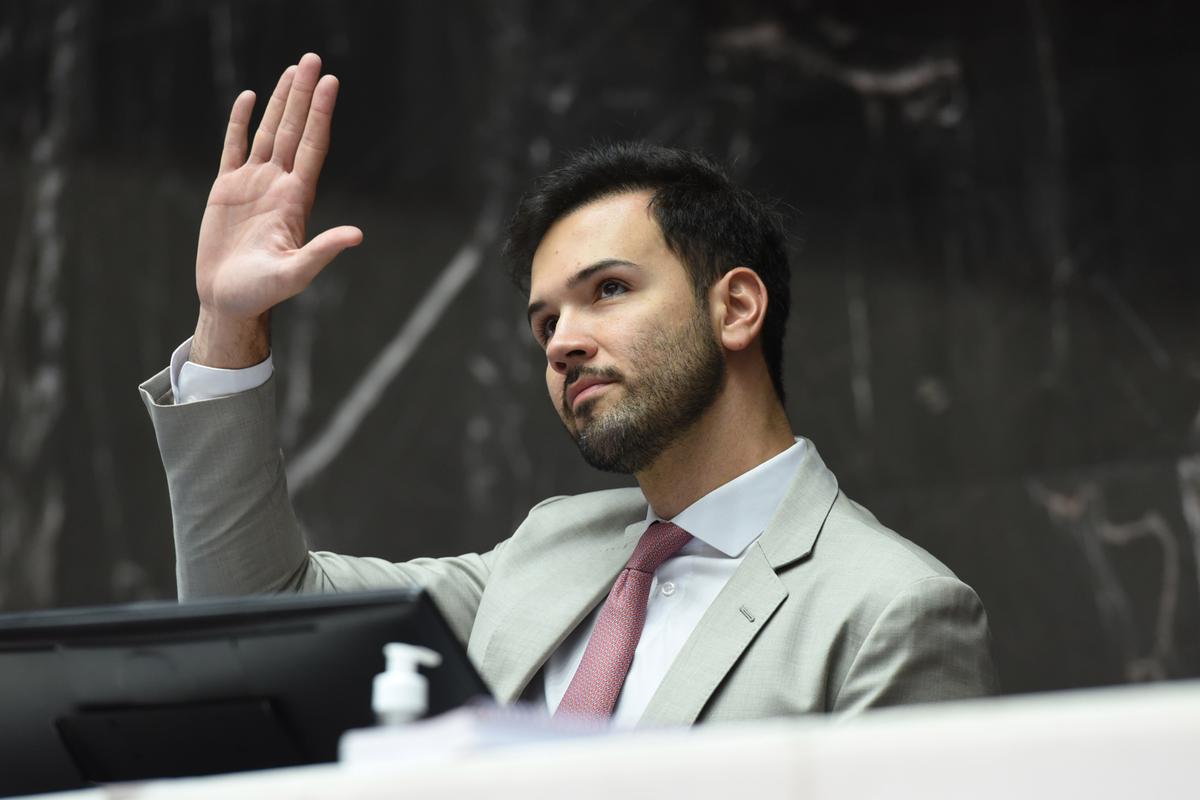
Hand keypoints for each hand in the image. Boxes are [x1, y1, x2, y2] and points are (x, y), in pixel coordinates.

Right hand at [191, 53, 361, 367]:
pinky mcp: (226, 189)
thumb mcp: (296, 272)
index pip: (312, 145)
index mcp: (296, 199)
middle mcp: (278, 185)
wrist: (229, 301)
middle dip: (303, 95)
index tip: (330, 82)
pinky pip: (234, 146)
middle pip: (293, 129)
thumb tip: (356, 236)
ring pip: (268, 132)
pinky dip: (240, 121)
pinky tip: (250, 97)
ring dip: (280, 101)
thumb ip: (323, 252)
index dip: (321, 113)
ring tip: (292, 70)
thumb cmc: (264, 292)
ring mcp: (253, 184)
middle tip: (313, 59)